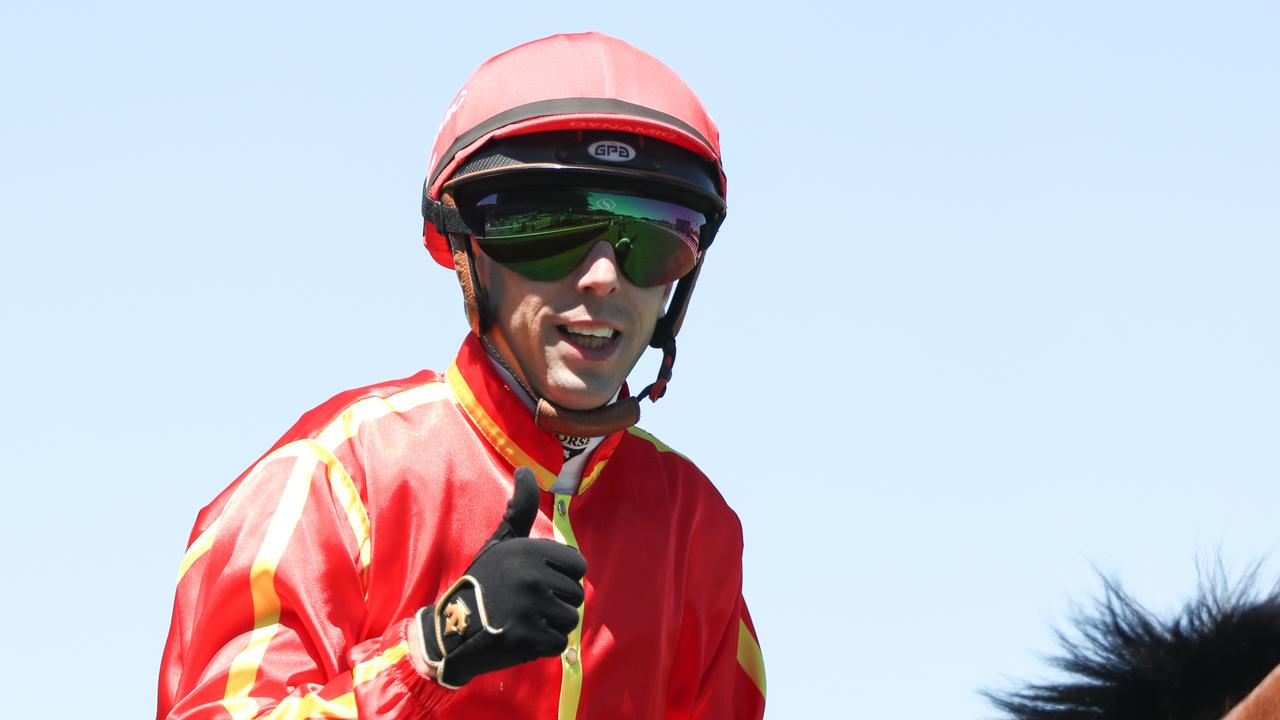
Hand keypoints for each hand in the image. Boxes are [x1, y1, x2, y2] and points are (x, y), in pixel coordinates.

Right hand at [419, 467, 585, 687]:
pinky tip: (521, 638)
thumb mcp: (501, 542)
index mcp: (530, 550)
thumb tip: (525, 469)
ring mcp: (530, 607)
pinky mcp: (527, 637)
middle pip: (575, 595)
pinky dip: (543, 645)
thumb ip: (519, 509)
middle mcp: (532, 575)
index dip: (561, 577)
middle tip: (526, 605)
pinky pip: (559, 642)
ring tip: (524, 620)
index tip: (538, 582)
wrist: (453, 630)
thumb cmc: (482, 584)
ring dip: (550, 624)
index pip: (578, 566)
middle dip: (555, 603)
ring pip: (569, 619)